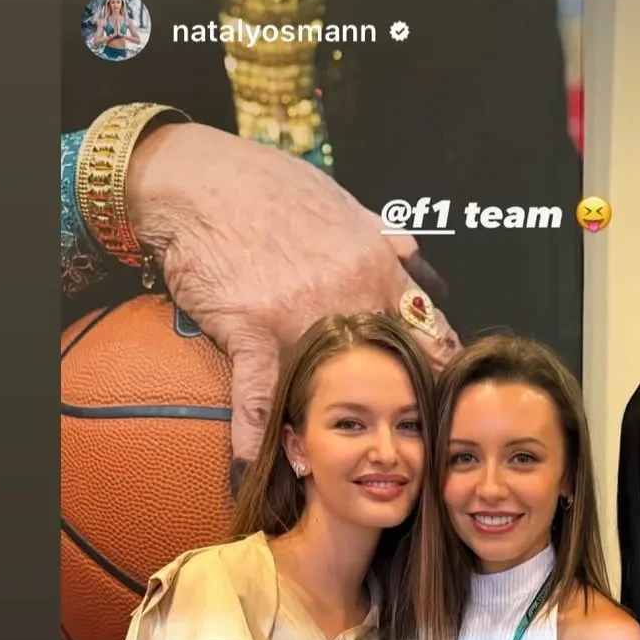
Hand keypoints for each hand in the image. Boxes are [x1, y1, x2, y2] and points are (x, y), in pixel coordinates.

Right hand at [126, 122, 460, 462]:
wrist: (196, 180)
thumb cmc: (264, 183)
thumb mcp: (335, 198)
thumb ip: (376, 232)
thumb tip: (412, 251)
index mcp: (372, 265)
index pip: (422, 325)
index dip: (435, 359)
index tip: (442, 384)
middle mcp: (346, 297)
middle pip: (389, 364)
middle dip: (401, 400)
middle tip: (413, 434)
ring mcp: (298, 318)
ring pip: (328, 385)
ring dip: (335, 422)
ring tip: (350, 459)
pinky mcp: (250, 331)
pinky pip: (255, 392)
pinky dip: (251, 430)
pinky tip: (249, 459)